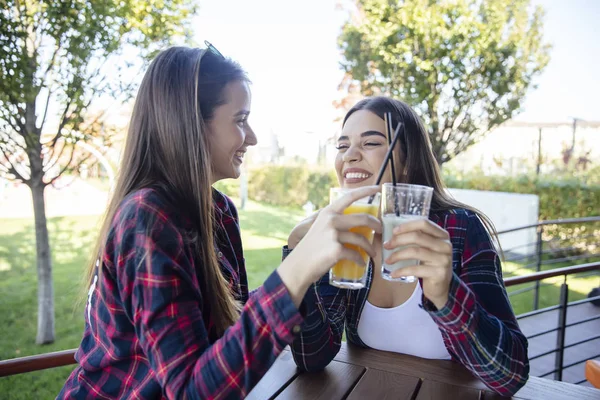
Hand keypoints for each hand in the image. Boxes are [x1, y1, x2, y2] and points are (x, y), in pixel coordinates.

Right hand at [278, 186, 381, 305]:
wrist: (298, 266)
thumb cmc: (311, 248)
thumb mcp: (320, 228)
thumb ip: (335, 222)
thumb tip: (357, 223)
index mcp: (328, 212)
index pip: (350, 196)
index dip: (366, 190)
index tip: (378, 188)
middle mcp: (331, 220)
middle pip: (363, 219)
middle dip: (376, 225)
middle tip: (380, 230)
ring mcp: (333, 235)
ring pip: (361, 240)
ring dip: (370, 248)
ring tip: (371, 254)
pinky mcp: (336, 250)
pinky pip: (356, 255)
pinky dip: (361, 260)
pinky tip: (361, 263)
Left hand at [383, 218, 452, 309]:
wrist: (440, 287)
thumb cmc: (429, 264)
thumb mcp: (427, 248)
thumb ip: (416, 238)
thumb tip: (392, 233)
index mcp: (442, 235)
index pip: (424, 223)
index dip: (407, 226)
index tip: (393, 232)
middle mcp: (445, 245)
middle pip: (417, 236)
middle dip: (398, 240)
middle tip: (386, 245)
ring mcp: (443, 259)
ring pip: (415, 252)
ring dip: (397, 255)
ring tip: (388, 260)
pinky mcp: (439, 273)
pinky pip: (415, 269)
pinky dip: (401, 271)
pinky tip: (393, 274)